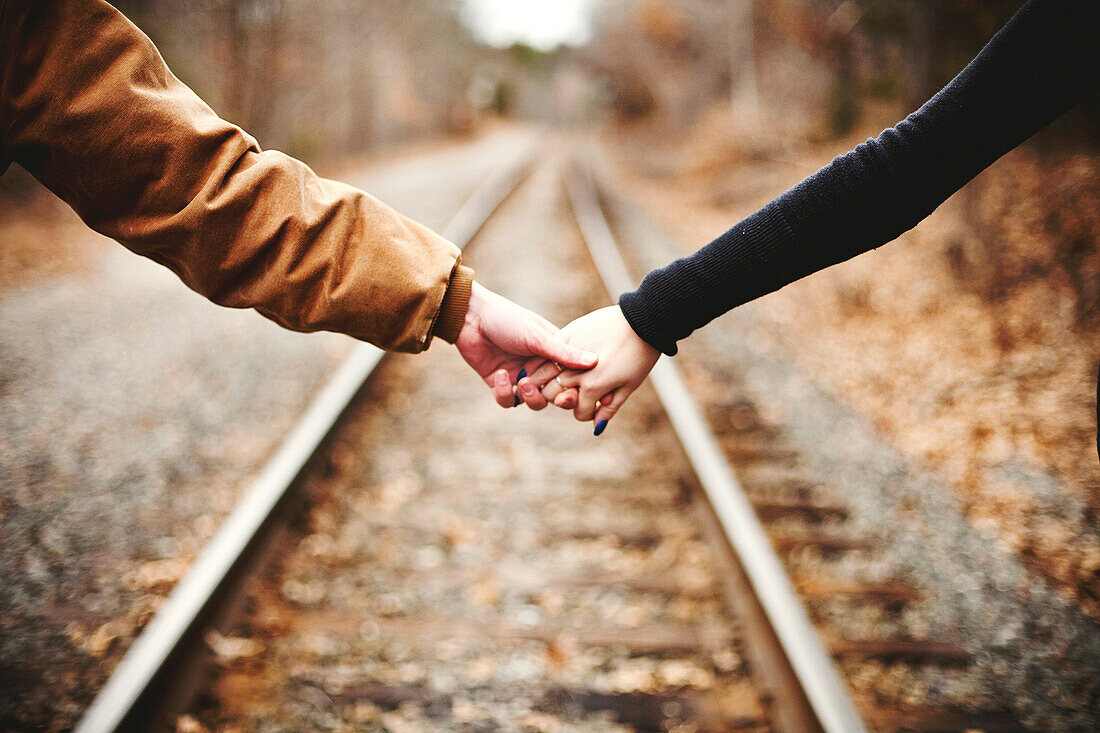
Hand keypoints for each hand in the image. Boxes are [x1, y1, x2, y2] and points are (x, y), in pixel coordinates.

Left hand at [455, 282, 597, 407]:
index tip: (581, 394)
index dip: (578, 389)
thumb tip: (595, 361)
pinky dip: (505, 392)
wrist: (471, 316)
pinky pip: (507, 399)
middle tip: (558, 398)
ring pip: (534, 402)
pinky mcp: (499, 382)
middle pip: (557, 395)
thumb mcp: (538, 337)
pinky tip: (501, 375)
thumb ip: (565, 353)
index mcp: (554, 353)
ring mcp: (520, 376)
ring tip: (523, 383)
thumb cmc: (508, 318)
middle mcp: (539, 367)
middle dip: (558, 399)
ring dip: (531, 397)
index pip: (573, 378)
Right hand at [517, 306, 658, 432]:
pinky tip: (549, 364)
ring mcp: (569, 352)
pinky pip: (545, 353)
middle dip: (562, 398)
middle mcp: (577, 372)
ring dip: (547, 382)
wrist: (642, 321)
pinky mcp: (566, 333)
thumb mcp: (629, 386)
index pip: (578, 411)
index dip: (586, 412)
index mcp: (593, 387)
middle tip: (571, 393)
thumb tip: (597, 427)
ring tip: (556, 380)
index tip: (594, 405)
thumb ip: (609, 408)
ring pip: (543, 376)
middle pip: (554, 396)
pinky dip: (542, 362)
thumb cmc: (640, 356)